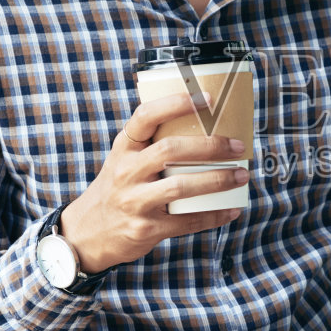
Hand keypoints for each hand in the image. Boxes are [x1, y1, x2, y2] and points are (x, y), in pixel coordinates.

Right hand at [59, 89, 248, 272]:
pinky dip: (213, 215)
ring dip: (218, 180)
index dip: (176, 103)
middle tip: (238, 146)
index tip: (208, 97)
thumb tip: (207, 125)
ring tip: (241, 175)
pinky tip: (231, 210)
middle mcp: (125, 171)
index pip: (146, 116)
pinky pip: (186, 221)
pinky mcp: (145, 228)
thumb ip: (153, 144)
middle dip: (211, 146)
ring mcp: (134, 201)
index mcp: (124, 148)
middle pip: (171, 150)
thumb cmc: (119, 187)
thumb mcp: (124, 159)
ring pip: (181, 186)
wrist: (89, 233)